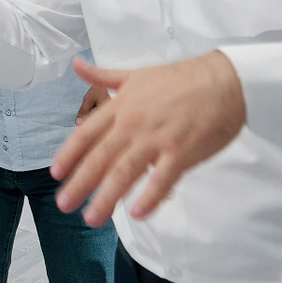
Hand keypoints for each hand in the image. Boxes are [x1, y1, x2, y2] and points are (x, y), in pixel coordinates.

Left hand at [51, 53, 246, 225]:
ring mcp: (157, 139)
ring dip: (107, 197)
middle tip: (64, 205)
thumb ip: (104, 76)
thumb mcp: (135, 74)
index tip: (56, 174)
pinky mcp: (182, 152)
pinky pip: (162, 180)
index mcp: (121, 106)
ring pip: (125, 172)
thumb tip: (77, 65)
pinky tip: (138, 215)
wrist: (225, 82)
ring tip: (93, 218)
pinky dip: (149, 197)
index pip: (87, 134)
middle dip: (80, 184)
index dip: (69, 155)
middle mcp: (134, 124)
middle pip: (100, 158)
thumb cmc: (181, 79)